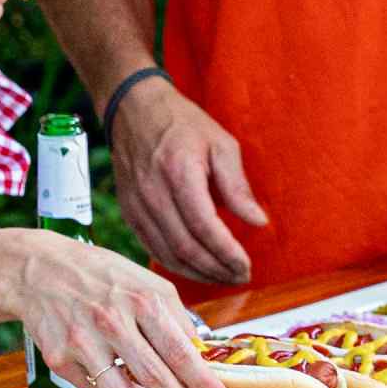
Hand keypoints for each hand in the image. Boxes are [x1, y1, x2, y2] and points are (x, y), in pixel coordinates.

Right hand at [10, 237, 229, 387]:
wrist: (39, 271)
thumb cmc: (101, 276)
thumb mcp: (146, 282)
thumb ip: (175, 317)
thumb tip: (202, 353)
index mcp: (141, 300)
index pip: (181, 351)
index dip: (204, 383)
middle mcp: (112, 321)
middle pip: (157, 377)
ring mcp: (84, 342)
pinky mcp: (60, 359)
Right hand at [109, 77, 269, 284]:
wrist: (134, 110)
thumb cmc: (182, 124)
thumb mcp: (220, 144)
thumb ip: (238, 186)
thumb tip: (258, 222)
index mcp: (179, 172)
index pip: (205, 226)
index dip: (227, 252)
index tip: (247, 266)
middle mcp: (153, 192)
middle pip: (186, 246)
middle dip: (217, 269)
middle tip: (240, 277)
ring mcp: (136, 204)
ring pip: (168, 254)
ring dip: (199, 273)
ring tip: (224, 277)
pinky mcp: (129, 212)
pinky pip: (152, 248)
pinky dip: (176, 265)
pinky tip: (197, 269)